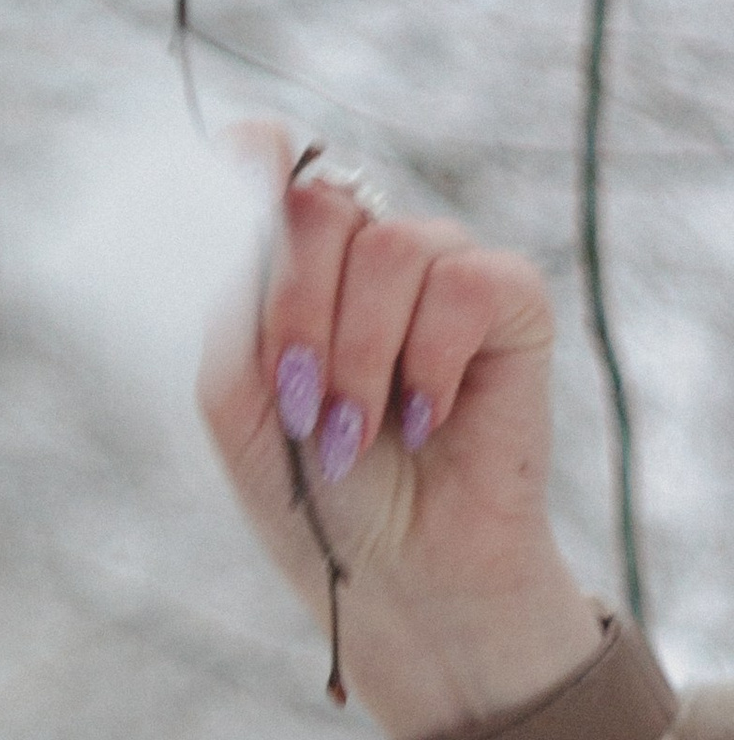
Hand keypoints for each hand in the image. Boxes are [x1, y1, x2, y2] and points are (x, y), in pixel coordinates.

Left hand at [198, 130, 607, 739]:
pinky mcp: (510, 302)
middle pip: (321, 207)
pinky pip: (463, 283)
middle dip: (297, 310)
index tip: (239, 179)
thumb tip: (240, 191)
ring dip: (360, 353)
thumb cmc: (312, 494)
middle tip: (303, 403)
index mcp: (293, 267)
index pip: (267, 166)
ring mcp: (440, 272)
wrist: (395, 578)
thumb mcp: (237, 399)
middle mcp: (367, 254)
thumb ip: (228, 298)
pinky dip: (429, 359)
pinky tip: (424, 418)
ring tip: (357, 432)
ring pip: (392, 246)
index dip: (249, 161)